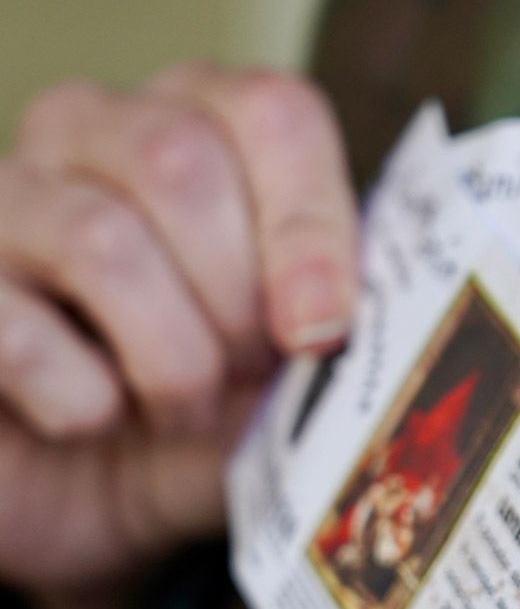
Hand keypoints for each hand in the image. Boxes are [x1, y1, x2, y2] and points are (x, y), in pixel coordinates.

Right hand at [0, 66, 357, 608]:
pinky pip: (18, 327)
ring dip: (169, 357)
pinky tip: (91, 420)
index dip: (310, 221)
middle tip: (248, 375)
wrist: (77, 497)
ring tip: (179, 409)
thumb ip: (336, 339)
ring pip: (104, 239)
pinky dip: (83, 399)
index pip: (273, 110)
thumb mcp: (286, 381)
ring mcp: (5, 195)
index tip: (324, 331)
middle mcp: (95, 129)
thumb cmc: (196, 417)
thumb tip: (392, 326)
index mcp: (205, 125)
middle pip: (185, 163)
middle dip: (238, 299)